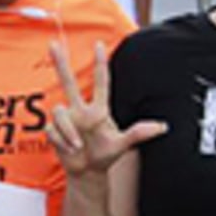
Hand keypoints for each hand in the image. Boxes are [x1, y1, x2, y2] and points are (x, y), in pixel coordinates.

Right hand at [46, 40, 164, 177]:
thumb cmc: (106, 155)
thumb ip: (138, 133)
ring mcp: (67, 120)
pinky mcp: (54, 131)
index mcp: (99, 110)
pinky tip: (70, 149)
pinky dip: (62, 140)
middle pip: (68, 82)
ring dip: (68, 130)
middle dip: (60, 64)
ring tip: (77, 146)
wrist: (87, 171)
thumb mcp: (123, 145)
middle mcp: (80, 111)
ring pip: (59, 113)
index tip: (99, 45)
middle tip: (54, 44)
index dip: (100, 64)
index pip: (100, 83)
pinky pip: (53, 130)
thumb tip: (162, 127)